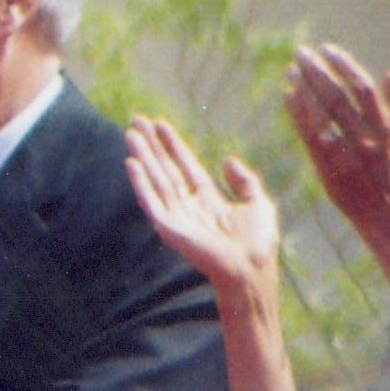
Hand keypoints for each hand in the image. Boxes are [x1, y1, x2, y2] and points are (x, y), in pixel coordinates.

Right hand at [124, 117, 281, 300]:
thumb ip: (245, 181)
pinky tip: (132, 163)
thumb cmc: (258, 244)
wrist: (250, 269)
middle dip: (152, 145)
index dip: (173, 145)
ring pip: (156, 179)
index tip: (160, 123)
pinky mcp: (167, 228)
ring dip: (142, 156)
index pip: (185, 166)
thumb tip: (227, 160)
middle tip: (136, 120)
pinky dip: (140, 182)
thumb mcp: (258, 203)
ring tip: (130, 134)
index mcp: (208, 199)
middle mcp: (188, 205)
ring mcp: (176, 216)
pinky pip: (150, 201)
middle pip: (166, 168)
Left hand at [285, 43, 389, 267]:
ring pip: (321, 116)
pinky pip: (308, 137)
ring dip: (304, 90)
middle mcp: (367, 139)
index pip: (363, 88)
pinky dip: (297, 114)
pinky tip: (287, 95)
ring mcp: (346, 155)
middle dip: (318, 72)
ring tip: (291, 70)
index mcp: (387, 128)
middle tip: (301, 52)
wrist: (386, 213)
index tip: (327, 48)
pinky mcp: (327, 168)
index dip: (344, 65)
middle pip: (338, 98)